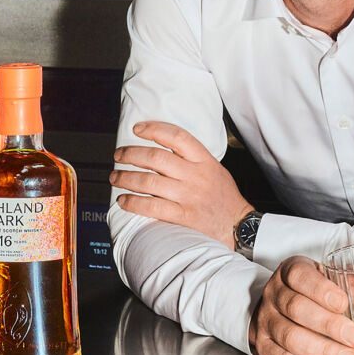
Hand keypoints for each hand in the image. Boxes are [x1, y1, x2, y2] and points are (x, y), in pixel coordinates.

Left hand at [111, 121, 251, 248]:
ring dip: (126, 178)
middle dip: (130, 154)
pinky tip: (123, 200)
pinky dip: (133, 203)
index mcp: (204, 160)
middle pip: (156, 158)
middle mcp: (195, 175)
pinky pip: (152, 207)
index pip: (176, 136)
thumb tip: (161, 147)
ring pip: (149, 182)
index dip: (153, 129)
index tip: (137, 129)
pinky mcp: (183, 216)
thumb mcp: (214, 168)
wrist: (238, 226)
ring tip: (115, 177)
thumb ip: (192, 158)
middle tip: (118, 155)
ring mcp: (189, 196)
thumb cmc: (224, 197)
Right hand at [249, 255, 353, 354]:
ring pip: (291, 338)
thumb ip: (349, 281)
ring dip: (324, 352)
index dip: (320, 290)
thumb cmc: (307, 292)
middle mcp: (273, 293)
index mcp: (289, 271)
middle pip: (296, 309)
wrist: (275, 309)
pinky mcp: (264, 346)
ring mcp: (265, 321)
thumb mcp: (325, 277)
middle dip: (329, 326)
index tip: (343, 303)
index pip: (299, 276)